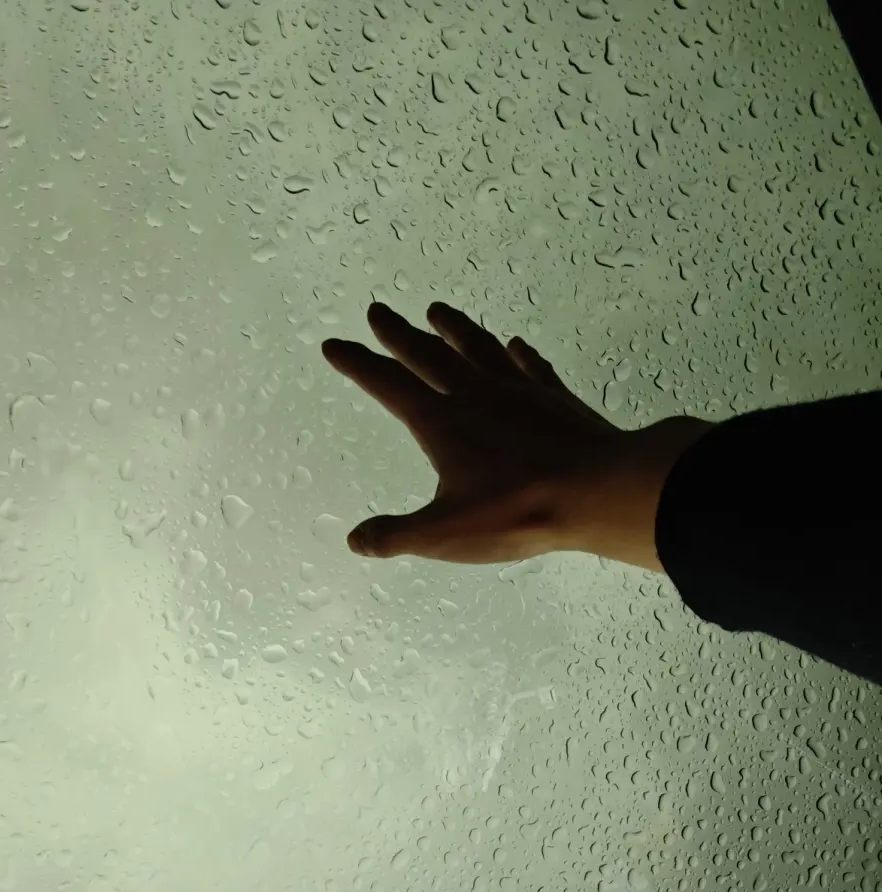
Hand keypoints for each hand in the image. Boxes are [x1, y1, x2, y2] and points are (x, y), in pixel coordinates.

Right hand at [321, 302, 711, 572]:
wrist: (597, 490)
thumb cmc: (517, 511)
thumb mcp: (445, 534)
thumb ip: (397, 535)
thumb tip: (357, 541)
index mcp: (442, 423)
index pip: (389, 385)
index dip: (358, 364)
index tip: (334, 344)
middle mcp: (476, 395)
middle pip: (429, 355)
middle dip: (399, 334)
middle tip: (379, 311)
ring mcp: (519, 391)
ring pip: (478, 348)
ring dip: (455, 329)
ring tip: (438, 311)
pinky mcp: (556, 399)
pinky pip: (531, 367)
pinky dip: (518, 354)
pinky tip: (514, 345)